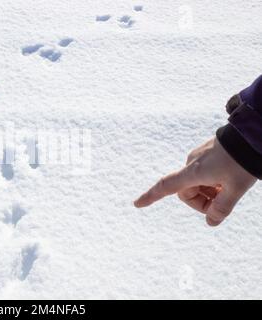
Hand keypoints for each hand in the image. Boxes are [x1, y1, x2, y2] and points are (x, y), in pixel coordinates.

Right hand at [134, 137, 256, 225]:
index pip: (166, 187)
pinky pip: (206, 172)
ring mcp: (200, 157)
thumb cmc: (242, 161)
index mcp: (193, 173)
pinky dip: (215, 181)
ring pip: (199, 182)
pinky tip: (231, 178)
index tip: (137, 204)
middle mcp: (192, 164)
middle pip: (188, 191)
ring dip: (211, 191)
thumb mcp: (235, 189)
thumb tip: (211, 222)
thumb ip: (222, 208)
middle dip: (203, 201)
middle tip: (224, 204)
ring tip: (231, 189)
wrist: (253, 134)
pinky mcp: (208, 152)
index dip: (151, 196)